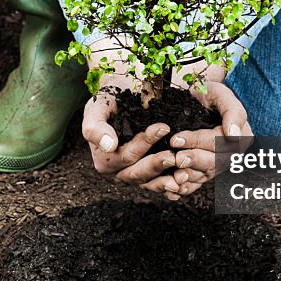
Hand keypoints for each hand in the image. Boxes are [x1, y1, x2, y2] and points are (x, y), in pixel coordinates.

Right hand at [80, 36, 187, 195]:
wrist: (121, 96)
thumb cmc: (108, 100)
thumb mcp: (97, 108)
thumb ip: (95, 127)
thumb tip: (108, 145)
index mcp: (104, 159)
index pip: (126, 156)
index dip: (144, 144)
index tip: (163, 127)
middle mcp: (118, 170)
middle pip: (138, 173)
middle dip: (157, 164)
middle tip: (174, 155)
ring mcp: (134, 173)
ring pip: (150, 182)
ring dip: (166, 180)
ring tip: (183, 173)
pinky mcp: (149, 173)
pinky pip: (159, 183)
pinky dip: (171, 185)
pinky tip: (185, 183)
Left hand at [165, 80, 252, 199]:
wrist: (197, 100)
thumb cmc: (210, 93)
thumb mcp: (222, 94)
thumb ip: (232, 112)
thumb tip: (233, 134)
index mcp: (241, 136)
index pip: (219, 142)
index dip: (197, 141)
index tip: (177, 139)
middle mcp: (232, 154)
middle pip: (214, 163)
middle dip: (194, 160)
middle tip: (176, 158)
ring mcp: (218, 165)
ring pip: (205, 176)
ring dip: (189, 177)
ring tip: (173, 176)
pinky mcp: (205, 172)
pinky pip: (197, 184)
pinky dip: (185, 188)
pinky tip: (173, 192)